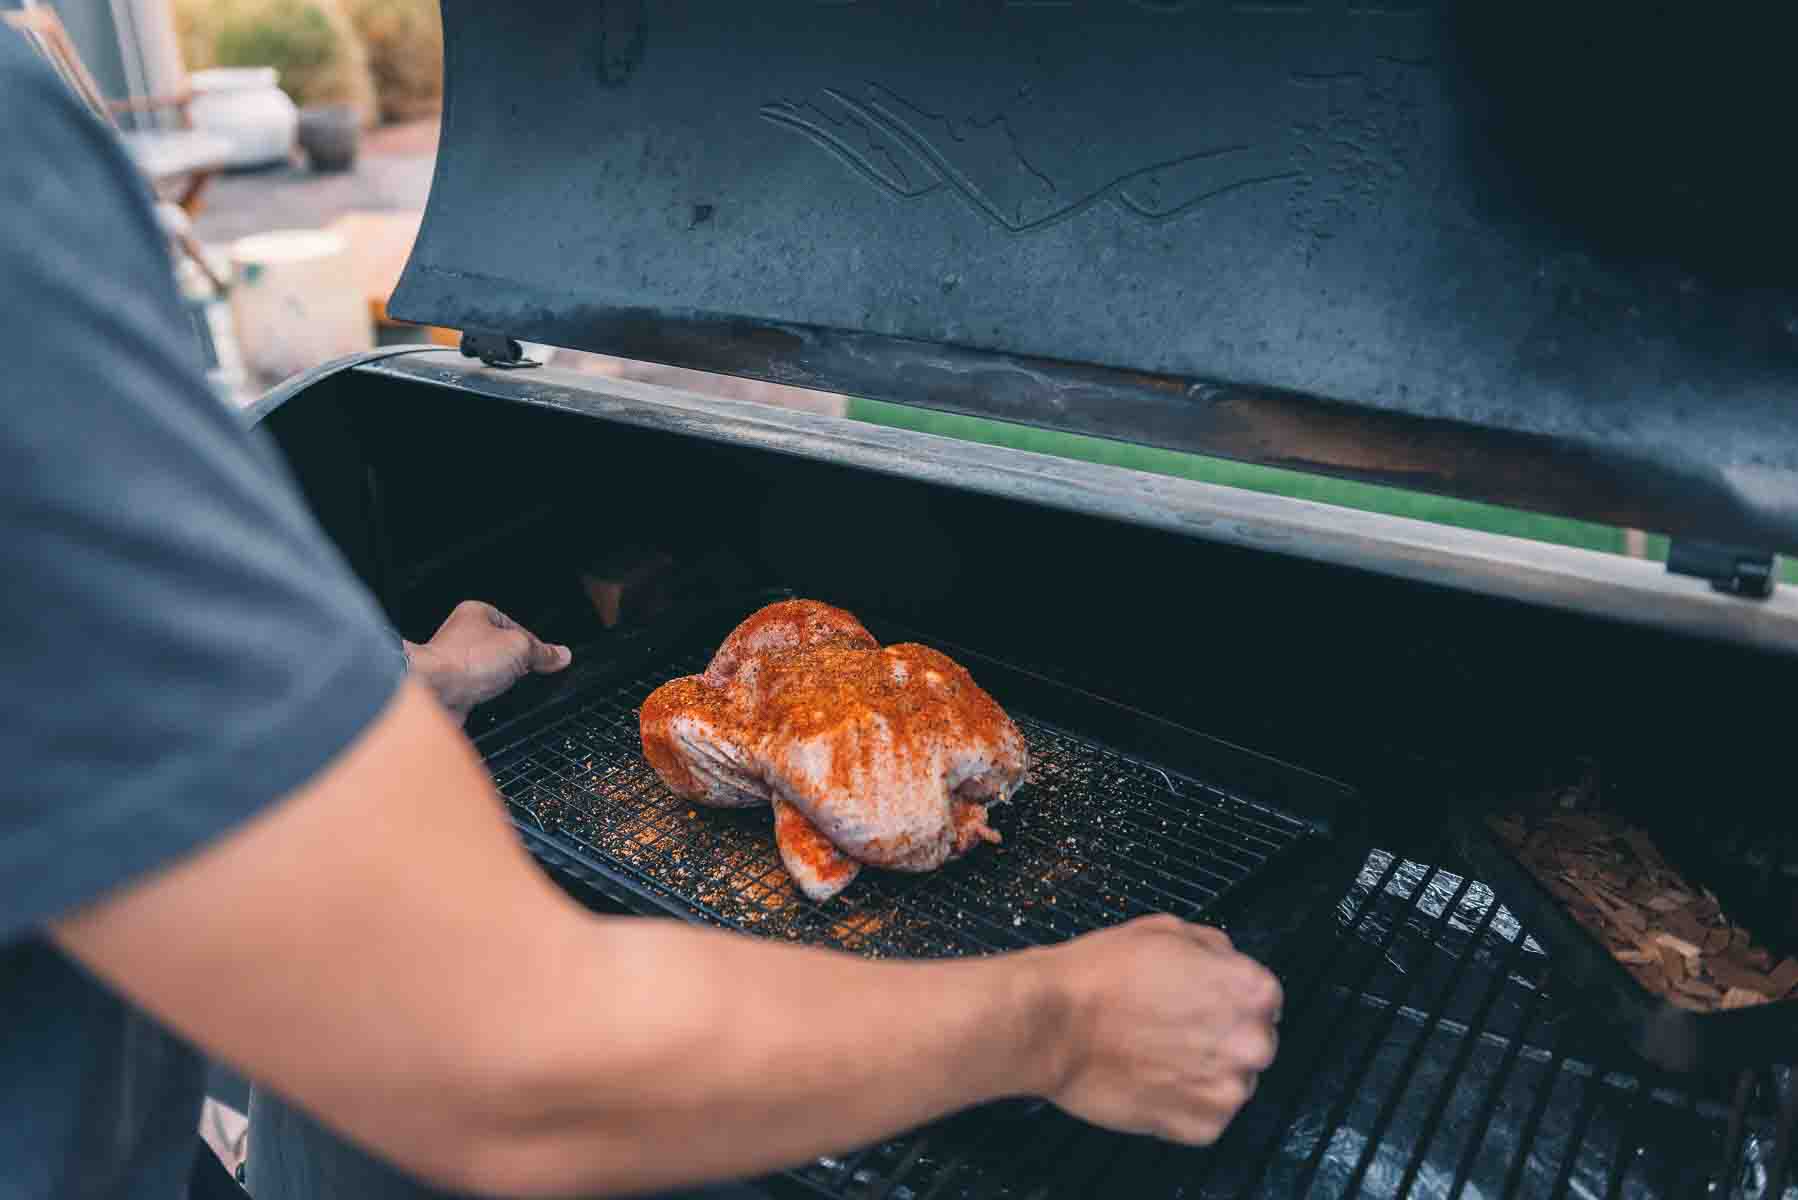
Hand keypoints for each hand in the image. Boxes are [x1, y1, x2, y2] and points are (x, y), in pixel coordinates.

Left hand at [405, 601, 571, 721]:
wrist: (433, 692)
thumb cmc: (465, 660)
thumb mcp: (520, 648)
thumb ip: (543, 652)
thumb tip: (561, 655)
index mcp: (476, 612)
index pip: (517, 626)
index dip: (535, 644)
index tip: (548, 658)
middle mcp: (462, 635)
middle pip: (504, 650)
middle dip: (517, 663)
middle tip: (524, 671)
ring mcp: (456, 662)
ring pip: (491, 672)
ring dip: (500, 681)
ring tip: (503, 685)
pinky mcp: (452, 687)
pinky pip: (479, 691)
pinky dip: (488, 696)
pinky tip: (490, 698)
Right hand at [1042, 914, 1281, 1144]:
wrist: (1055, 1023)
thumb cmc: (1101, 976)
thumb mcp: (1165, 929)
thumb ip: (1213, 948)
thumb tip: (1223, 962)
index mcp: (1251, 990)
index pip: (1264, 999)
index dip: (1227, 997)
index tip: (1202, 1001)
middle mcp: (1251, 1043)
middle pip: (1253, 1043)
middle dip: (1222, 1037)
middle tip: (1176, 1029)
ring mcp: (1228, 1090)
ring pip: (1231, 1083)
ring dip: (1204, 1072)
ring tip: (1157, 1054)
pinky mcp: (1201, 1127)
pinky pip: (1206, 1117)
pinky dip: (1183, 1103)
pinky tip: (1151, 1078)